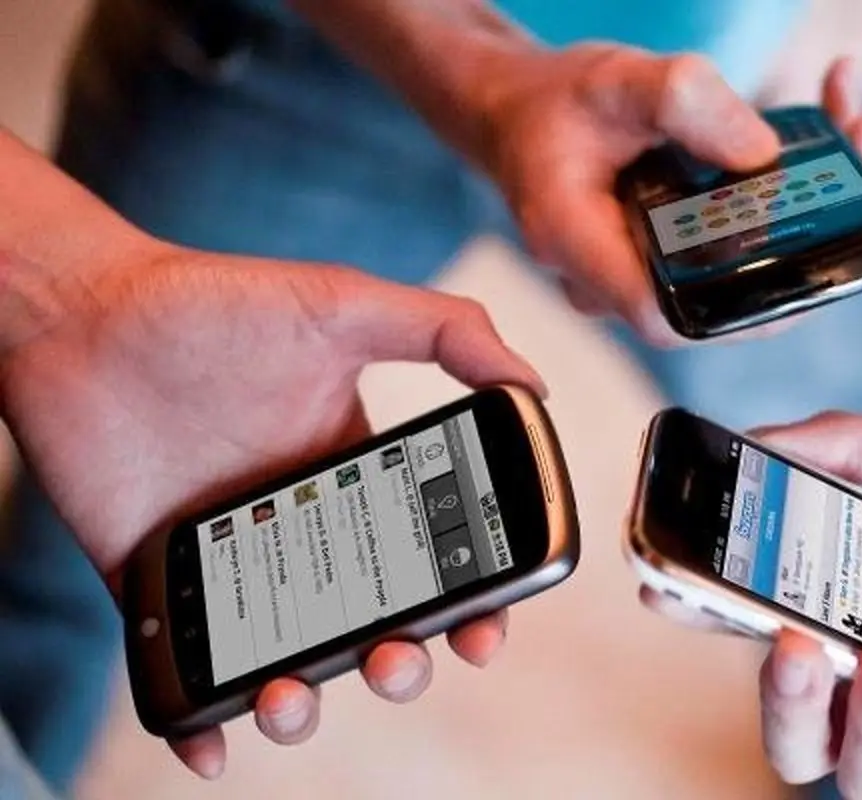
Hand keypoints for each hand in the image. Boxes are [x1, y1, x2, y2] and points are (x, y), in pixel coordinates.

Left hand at [0, 239, 543, 777]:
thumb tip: (533, 383)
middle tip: (393, 658)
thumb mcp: (342, 306)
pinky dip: (203, 722)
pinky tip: (211, 743)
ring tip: (289, 691)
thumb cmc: (210, 305)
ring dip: (305, 700)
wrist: (76, 317)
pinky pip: (192, 672)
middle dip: (400, 660)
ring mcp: (237, 560)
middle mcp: (307, 525)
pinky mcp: (165, 584)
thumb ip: (445, 331)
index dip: (470, 600)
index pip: (435, 551)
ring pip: (292, 659)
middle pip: (376, 620)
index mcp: (359, 473)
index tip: (483, 629)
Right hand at [482, 55, 861, 345]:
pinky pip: (741, 247)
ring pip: (744, 271)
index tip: (819, 253)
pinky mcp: (676, 258)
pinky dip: (789, 197)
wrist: (525, 112)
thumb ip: (681, 104)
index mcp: (582, 249)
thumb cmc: (551, 105)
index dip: (748, 305)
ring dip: (815, 208)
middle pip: (728, 296)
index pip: (669, 314)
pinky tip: (827, 130)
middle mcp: (619, 280)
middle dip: (815, 237)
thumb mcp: (612, 81)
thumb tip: (763, 153)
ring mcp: (650, 275)